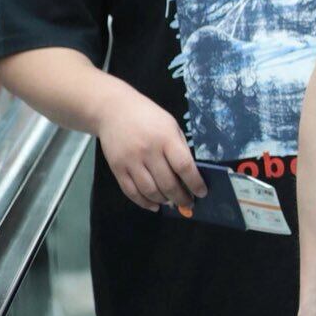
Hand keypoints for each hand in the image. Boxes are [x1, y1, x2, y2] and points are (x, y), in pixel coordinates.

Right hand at [96, 91, 207, 210]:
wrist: (113, 110)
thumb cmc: (148, 117)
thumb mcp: (170, 126)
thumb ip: (180, 148)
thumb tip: (190, 175)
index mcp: (166, 138)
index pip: (184, 166)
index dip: (195, 183)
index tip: (202, 193)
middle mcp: (148, 151)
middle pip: (167, 183)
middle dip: (181, 198)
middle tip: (188, 203)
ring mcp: (131, 161)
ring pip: (150, 191)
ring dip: (164, 201)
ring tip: (172, 202)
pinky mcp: (117, 168)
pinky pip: (131, 191)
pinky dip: (144, 203)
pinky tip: (154, 205)